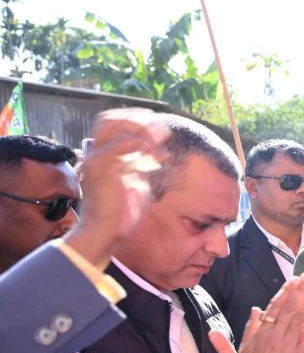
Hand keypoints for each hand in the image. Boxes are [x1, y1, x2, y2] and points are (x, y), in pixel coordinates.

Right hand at [65, 109, 168, 267]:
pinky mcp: (102, 165)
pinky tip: (157, 157)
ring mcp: (96, 158)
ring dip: (141, 128)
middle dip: (136, 119)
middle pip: (109, 119)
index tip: (157, 129)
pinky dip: (143, 144)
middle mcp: (95, 154)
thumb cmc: (121, 215)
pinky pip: (123, 143)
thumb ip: (141, 166)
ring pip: (114, 125)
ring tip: (160, 140)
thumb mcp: (135, 183)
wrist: (105, 233)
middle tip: (160, 131)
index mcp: (101, 158)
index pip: (112, 126)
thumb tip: (156, 153)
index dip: (135, 122)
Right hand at [224, 272, 303, 352]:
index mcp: (262, 331)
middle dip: (301, 290)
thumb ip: (249, 327)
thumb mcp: (241, 348)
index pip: (276, 306)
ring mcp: (288, 346)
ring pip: (301, 320)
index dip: (287, 291)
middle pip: (291, 308)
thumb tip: (255, 309)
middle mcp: (275, 335)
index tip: (295, 279)